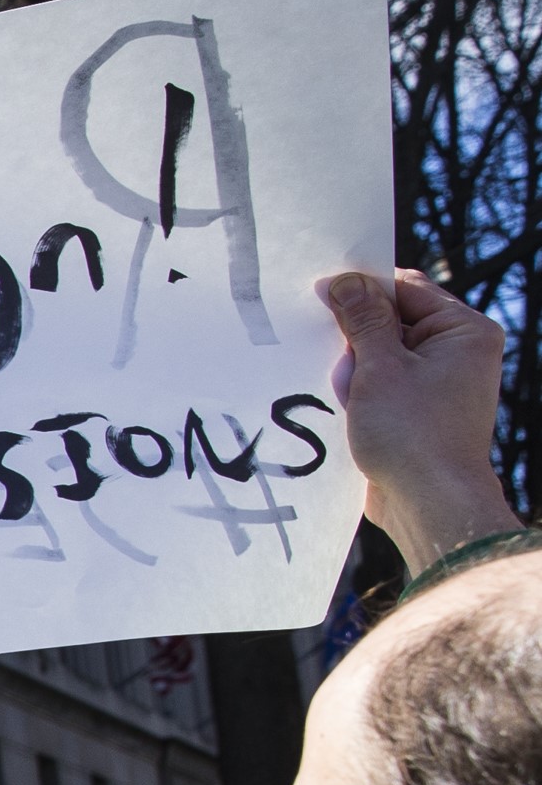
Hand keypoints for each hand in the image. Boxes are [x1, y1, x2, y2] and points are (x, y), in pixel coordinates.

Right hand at [321, 268, 518, 572]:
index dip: (363, 290)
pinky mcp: (420, 410)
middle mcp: (459, 353)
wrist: (429, 503)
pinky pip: (383, 385)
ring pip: (383, 356)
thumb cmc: (413, 434)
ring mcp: (441, 383)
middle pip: (394, 322)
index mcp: (464, 332)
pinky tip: (341, 402)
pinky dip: (360, 390)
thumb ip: (363, 320)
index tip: (321, 294)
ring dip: (354, 367)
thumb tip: (346, 282)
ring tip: (341, 387)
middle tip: (325, 347)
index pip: (407, 289)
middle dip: (356, 336)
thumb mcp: (379, 366)